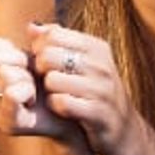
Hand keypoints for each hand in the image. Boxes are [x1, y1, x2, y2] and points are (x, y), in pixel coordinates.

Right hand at [0, 29, 70, 137]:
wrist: (65, 103)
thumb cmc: (39, 78)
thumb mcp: (14, 55)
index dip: (5, 48)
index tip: (18, 60)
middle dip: (16, 59)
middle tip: (27, 74)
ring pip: (2, 74)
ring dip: (26, 77)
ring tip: (31, 88)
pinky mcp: (6, 124)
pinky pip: (12, 94)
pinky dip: (28, 91)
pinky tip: (33, 98)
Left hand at [25, 22, 145, 154]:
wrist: (122, 127)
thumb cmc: (94, 90)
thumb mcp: (82, 61)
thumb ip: (57, 42)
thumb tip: (31, 27)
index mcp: (97, 47)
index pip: (53, 34)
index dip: (39, 48)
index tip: (43, 61)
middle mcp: (101, 65)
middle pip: (48, 55)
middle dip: (40, 69)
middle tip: (47, 80)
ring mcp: (102, 89)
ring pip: (52, 80)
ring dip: (48, 91)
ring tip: (57, 94)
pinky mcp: (98, 113)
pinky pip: (61, 103)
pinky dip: (56, 106)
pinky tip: (63, 108)